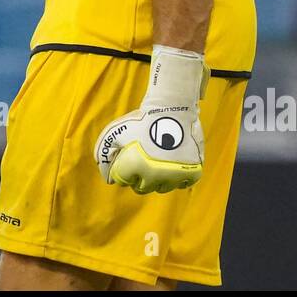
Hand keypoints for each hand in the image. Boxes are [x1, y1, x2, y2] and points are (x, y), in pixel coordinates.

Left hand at [94, 45, 207, 193]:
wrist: (172, 108)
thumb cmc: (141, 120)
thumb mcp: (113, 131)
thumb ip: (103, 154)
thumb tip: (109, 179)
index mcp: (134, 167)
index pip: (122, 181)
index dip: (123, 168)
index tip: (129, 156)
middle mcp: (154, 177)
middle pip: (141, 188)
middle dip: (138, 177)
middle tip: (142, 160)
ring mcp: (174, 176)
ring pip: (161, 187)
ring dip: (157, 179)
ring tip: (157, 160)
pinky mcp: (192, 173)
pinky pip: (182, 184)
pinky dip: (177, 177)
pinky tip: (173, 163)